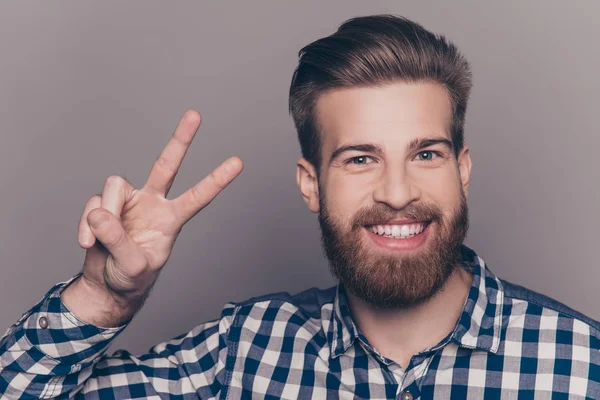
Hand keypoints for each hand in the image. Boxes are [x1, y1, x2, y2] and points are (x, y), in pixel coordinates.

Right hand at [62, 110, 242, 325]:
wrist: (107, 285)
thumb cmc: (130, 276)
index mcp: (171, 219)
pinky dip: (87, 225)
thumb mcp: (132, 266)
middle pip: (166, 165)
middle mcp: (153, 203)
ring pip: (114, 185)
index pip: (197, 197)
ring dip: (105, 212)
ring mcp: (128, 202)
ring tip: (99, 239)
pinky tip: (88, 243)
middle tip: (195, 114)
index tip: (238, 163)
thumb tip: (99, 212)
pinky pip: (92, 205)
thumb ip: (118, 240)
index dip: (216, 180)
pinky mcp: (103, 204)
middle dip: (180, 140)